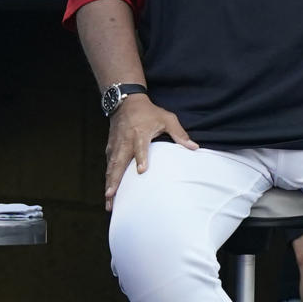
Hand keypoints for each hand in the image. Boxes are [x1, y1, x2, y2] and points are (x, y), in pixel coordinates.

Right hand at [104, 94, 196, 211]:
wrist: (126, 101)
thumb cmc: (149, 112)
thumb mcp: (167, 118)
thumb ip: (179, 133)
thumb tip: (195, 148)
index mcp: (140, 133)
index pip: (140, 147)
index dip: (141, 158)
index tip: (141, 171)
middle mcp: (126, 141)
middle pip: (119, 162)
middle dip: (115, 179)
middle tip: (111, 195)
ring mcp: (116, 145)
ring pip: (111, 167)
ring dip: (109, 183)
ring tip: (108, 200)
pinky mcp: (111, 147)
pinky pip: (108, 164)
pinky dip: (107, 178)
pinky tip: (108, 192)